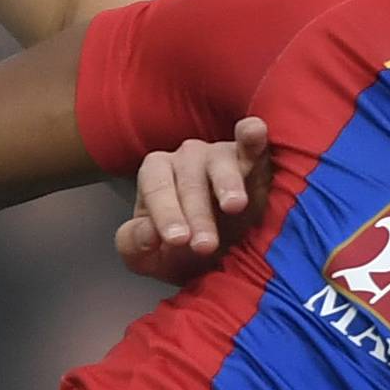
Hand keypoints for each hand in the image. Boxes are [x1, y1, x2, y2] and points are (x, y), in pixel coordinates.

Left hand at [116, 119, 271, 285]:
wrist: (223, 257)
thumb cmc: (181, 251)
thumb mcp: (149, 258)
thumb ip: (135, 245)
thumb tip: (148, 233)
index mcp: (155, 174)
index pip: (156, 188)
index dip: (165, 213)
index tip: (177, 240)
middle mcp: (186, 158)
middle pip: (189, 181)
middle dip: (198, 215)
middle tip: (205, 246)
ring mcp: (220, 154)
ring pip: (221, 162)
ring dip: (227, 183)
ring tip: (234, 206)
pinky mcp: (253, 159)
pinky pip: (251, 143)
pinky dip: (253, 136)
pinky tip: (255, 131)